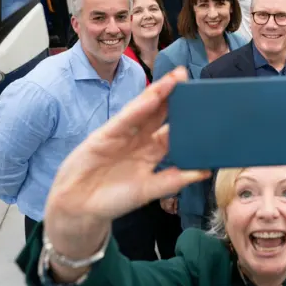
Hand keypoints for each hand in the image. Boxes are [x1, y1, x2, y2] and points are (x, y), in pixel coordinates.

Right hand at [44, 67, 209, 257]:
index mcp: (152, 152)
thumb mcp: (149, 190)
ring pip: (144, 110)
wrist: (80, 209)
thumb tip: (205, 172)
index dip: (187, 117)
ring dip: (159, 93)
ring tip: (175, 78)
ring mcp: (123, 135)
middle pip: (160, 113)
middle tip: (189, 76)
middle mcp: (140, 139)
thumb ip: (175, 180)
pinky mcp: (105, 134)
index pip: (173, 130)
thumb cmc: (114, 199)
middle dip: (174, 95)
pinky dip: (139, 107)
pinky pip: (125, 119)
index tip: (204, 104)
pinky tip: (152, 96)